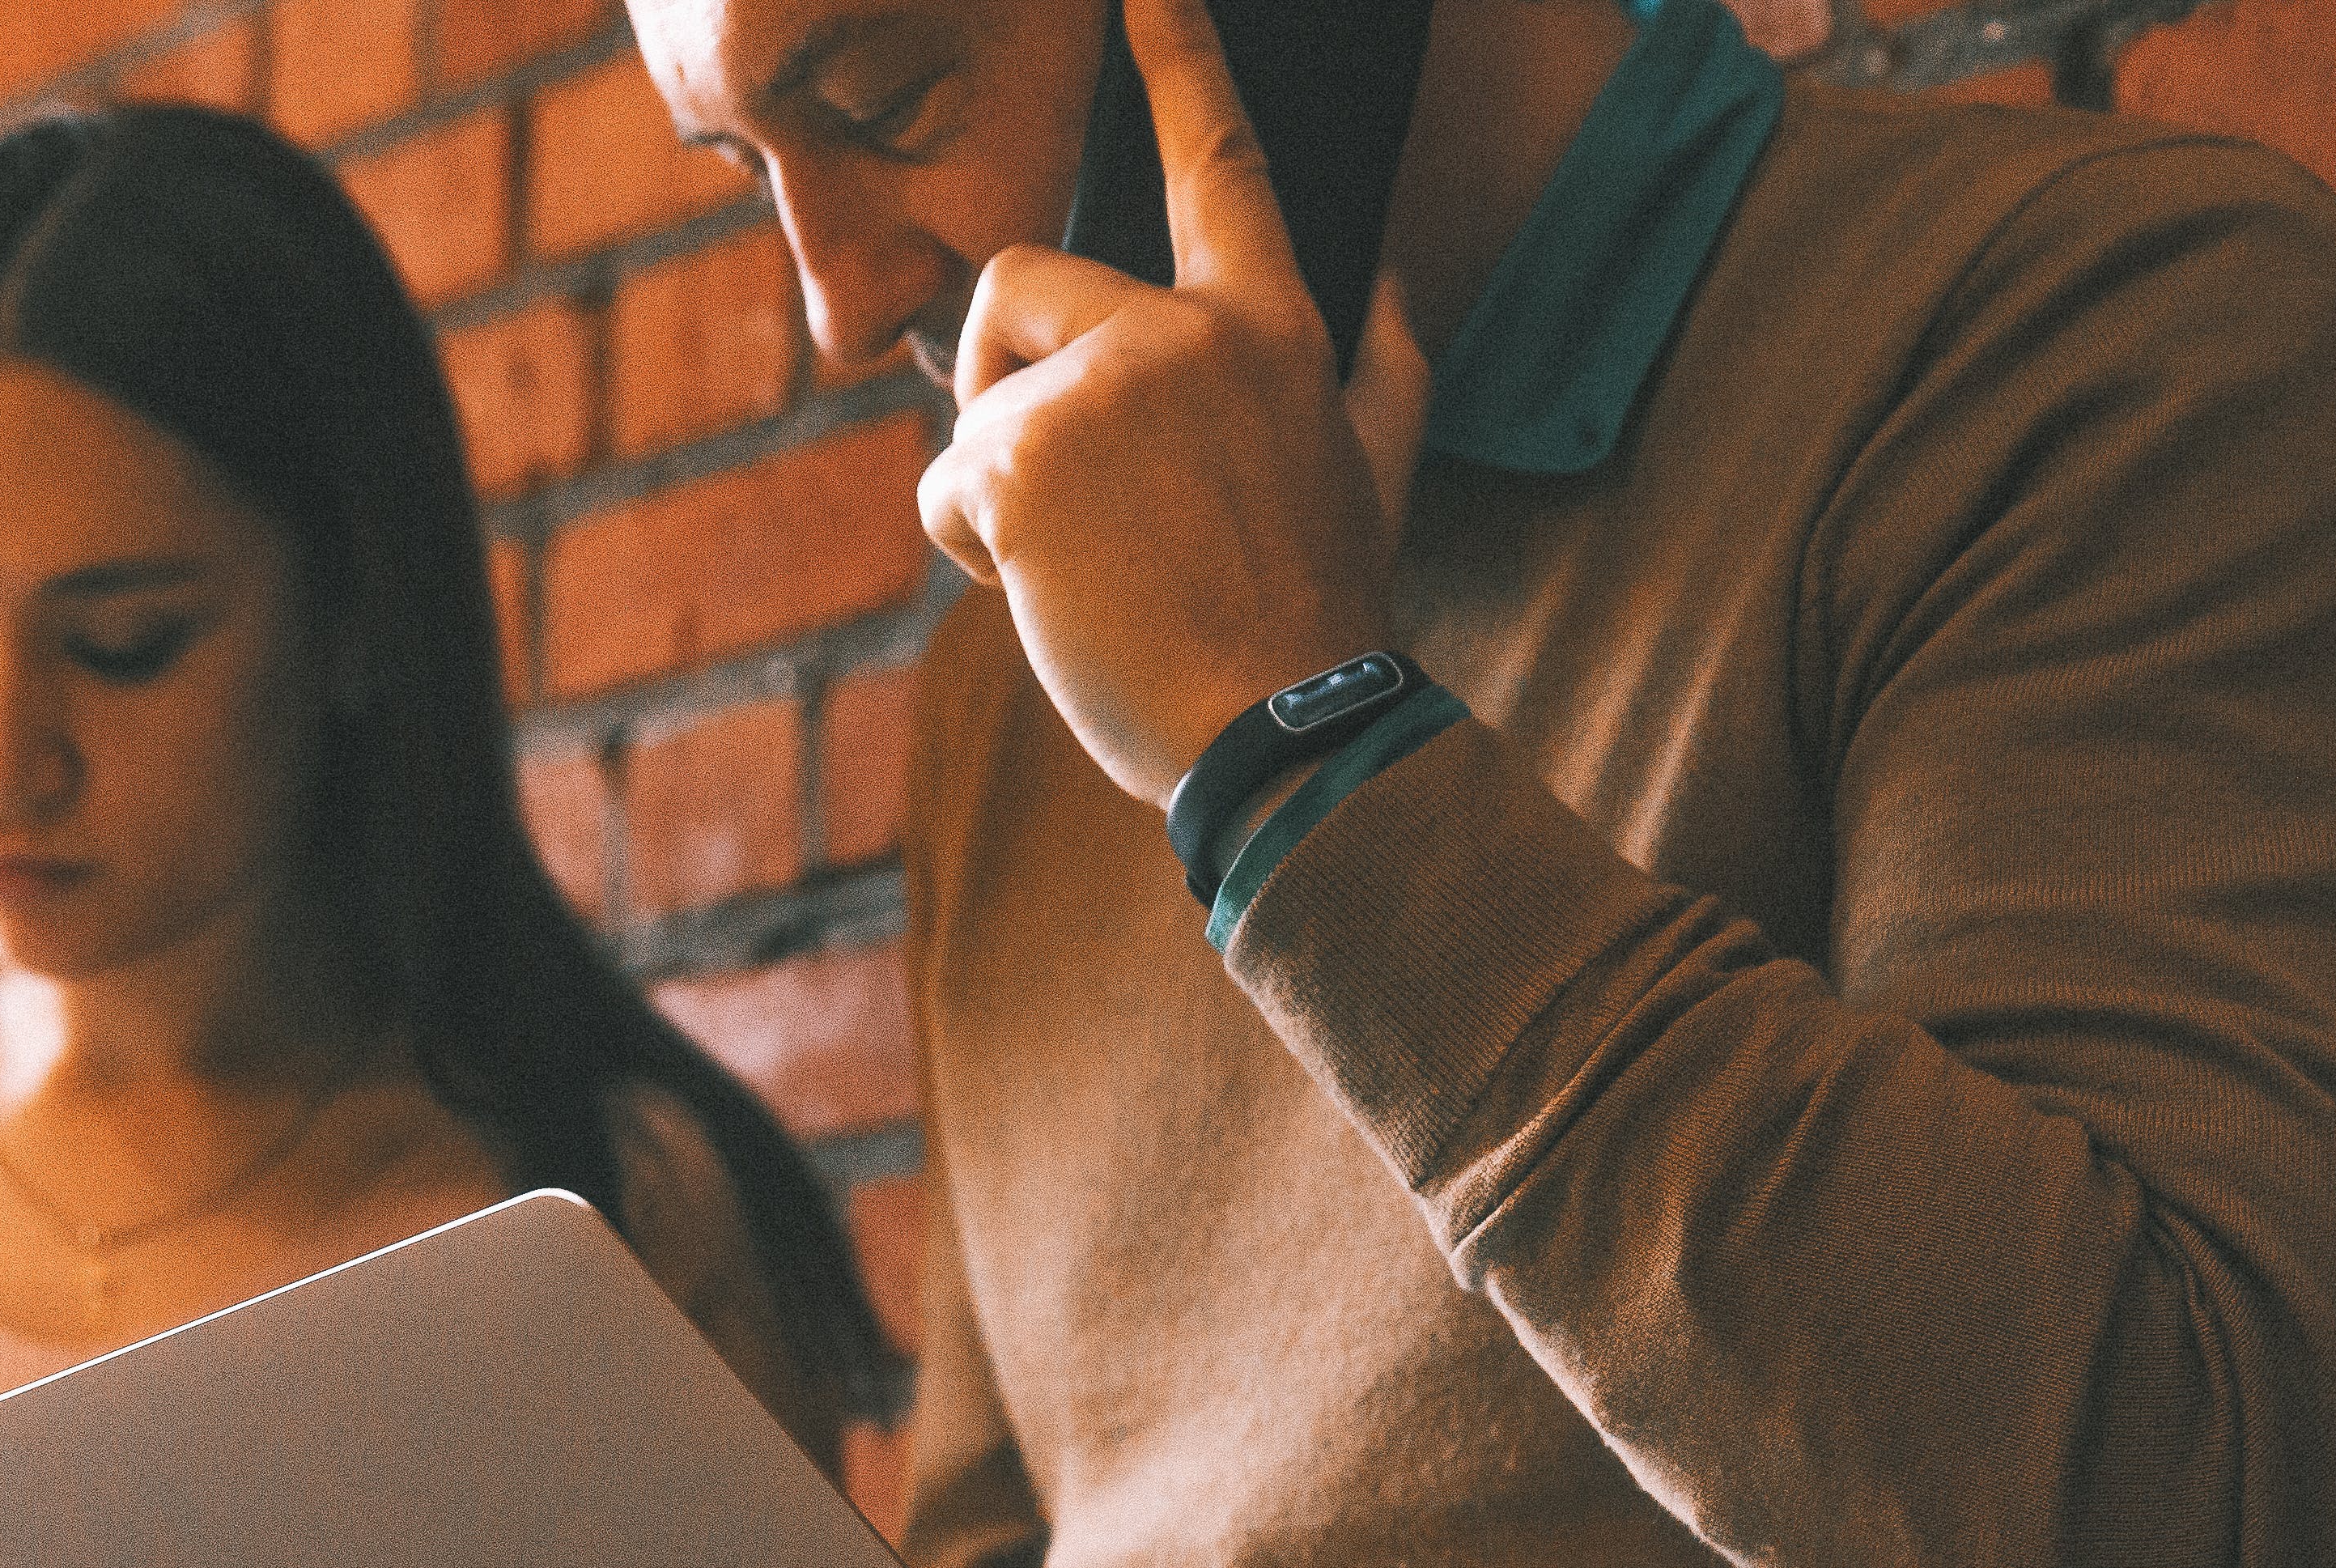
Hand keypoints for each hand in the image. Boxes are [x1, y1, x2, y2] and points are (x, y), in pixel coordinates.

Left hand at [911, 0, 1437, 806]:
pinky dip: (973, 552)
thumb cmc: (1318, 612)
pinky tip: (1052, 597)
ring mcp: (1100, 393)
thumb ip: (1386, 356)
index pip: (1218, 158)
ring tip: (1079, 563)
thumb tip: (1390, 271)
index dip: (1176, 51)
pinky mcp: (1023, 464)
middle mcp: (1183, 334)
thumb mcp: (1382, 467)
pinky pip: (945, 486)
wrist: (1279, 732)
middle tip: (1058, 485)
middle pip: (1017, 282)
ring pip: (974, 399)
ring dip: (995, 485)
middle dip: (1001, 374)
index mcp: (1270, 324)